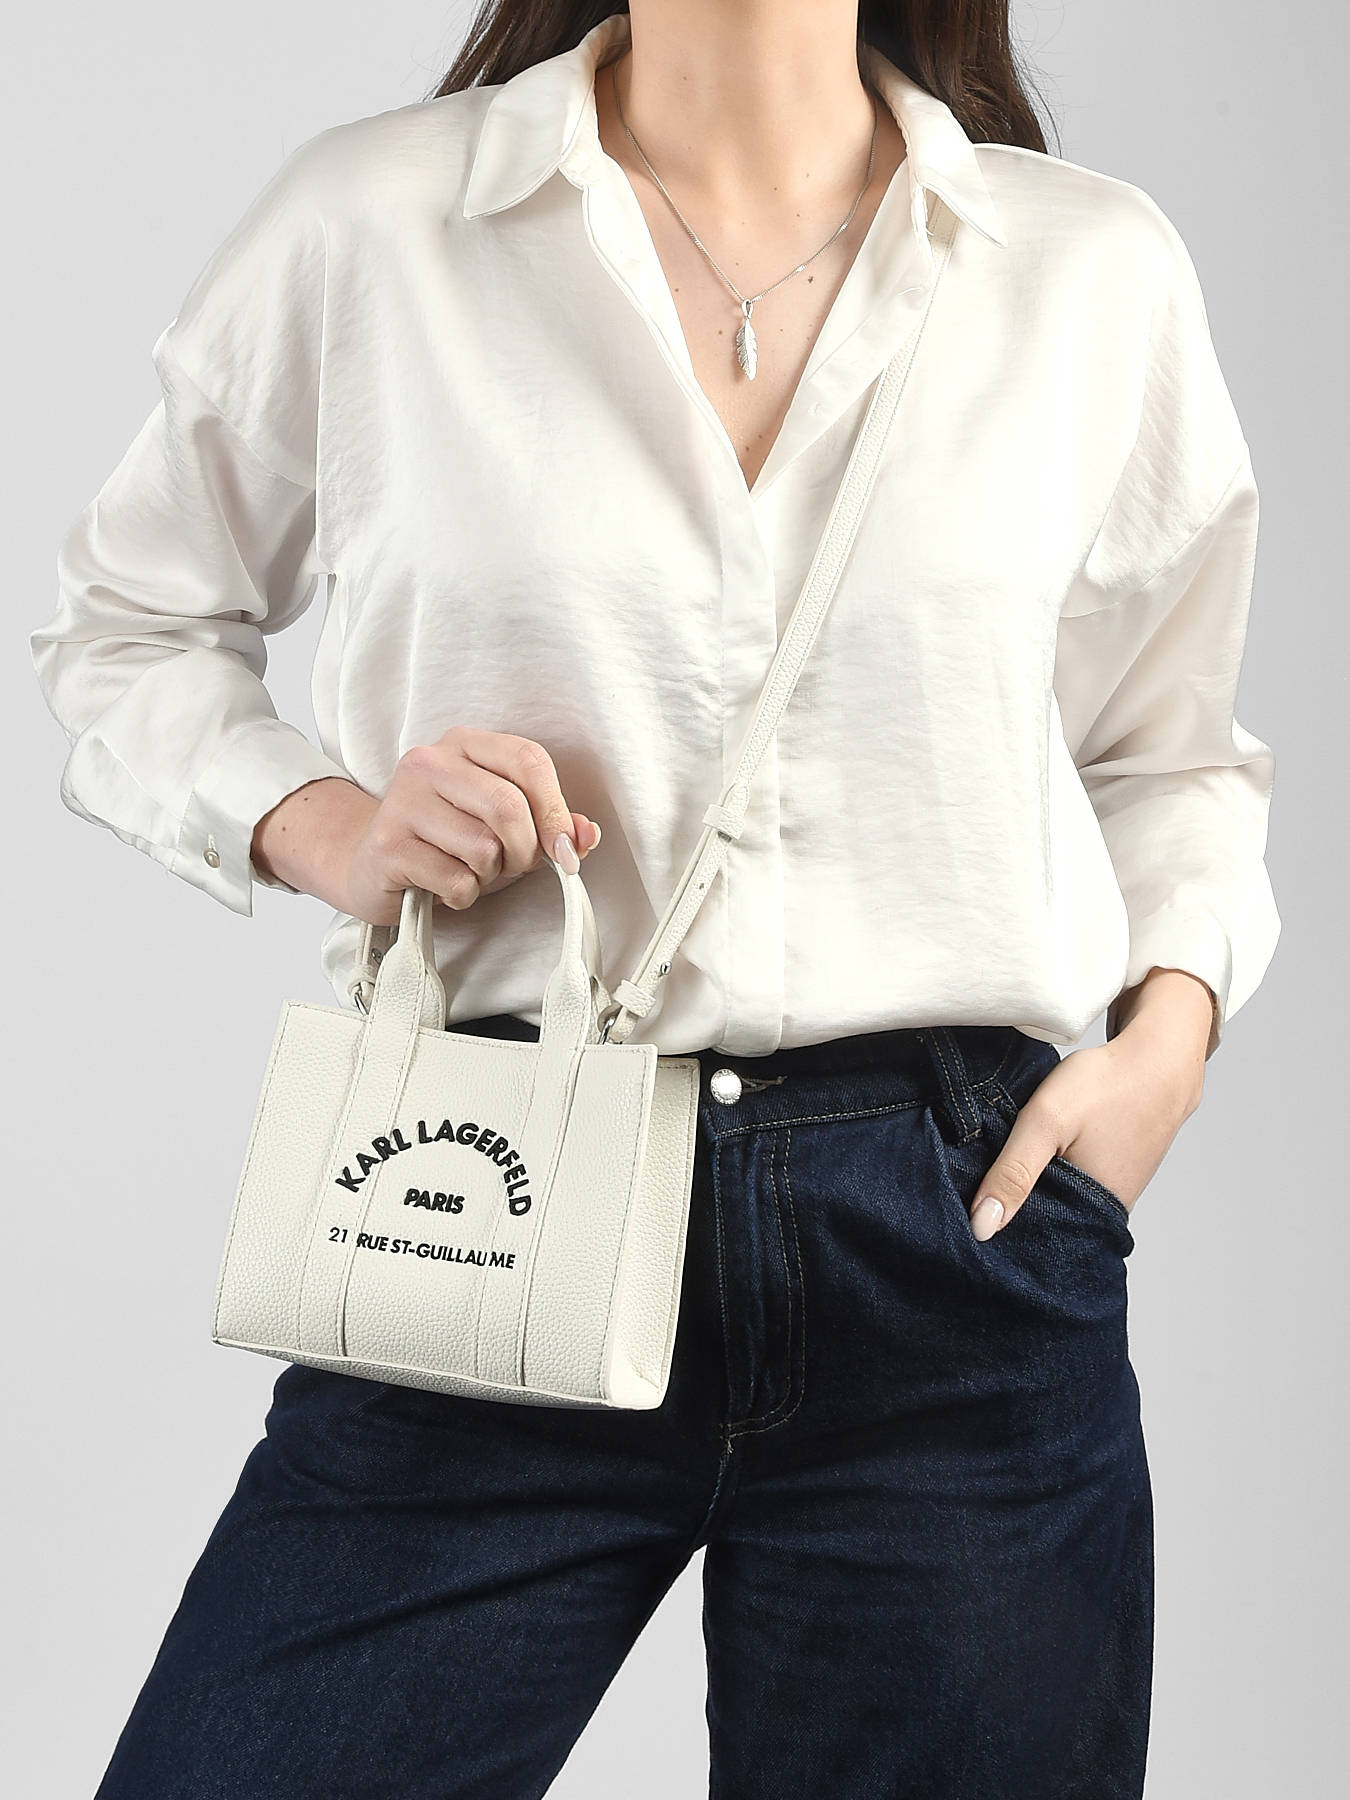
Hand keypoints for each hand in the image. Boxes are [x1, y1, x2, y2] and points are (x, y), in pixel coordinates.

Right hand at [251, 727, 601, 925]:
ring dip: (490, 875)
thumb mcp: (504, 828)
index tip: (565, 851)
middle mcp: (429, 762)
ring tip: (469, 870)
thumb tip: (586, 835)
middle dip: (525, 851)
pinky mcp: (387, 845)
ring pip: (484, 848)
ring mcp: (403, 801)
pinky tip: (444, 885)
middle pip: (509, 807)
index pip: (529, 761)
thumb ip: (551, 825)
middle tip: (513, 867)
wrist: (371, 864)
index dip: (557, 811)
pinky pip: (455, 879)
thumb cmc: (447, 841)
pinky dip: (463, 894)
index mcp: (465, 743)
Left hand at [967, 972, 1211, 1240]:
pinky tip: (1039, 1157)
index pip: (1030, 1240)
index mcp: (1090, 1215)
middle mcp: (1105, 1215)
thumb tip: (982, 1228)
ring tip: (1010, 1169)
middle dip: (1013, 1208)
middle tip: (983, 1183)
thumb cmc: (1106, 1086)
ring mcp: (1113, 1196)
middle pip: (1044, 1223)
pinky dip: (1053, 1174)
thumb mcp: (1045, 1122)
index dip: (997, 1226)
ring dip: (1033, 1189)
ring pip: (1058, 1203)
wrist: (1159, 1059)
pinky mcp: (1115, 1177)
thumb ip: (1013, 1173)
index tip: (969, 1211)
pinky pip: (1074, 1187)